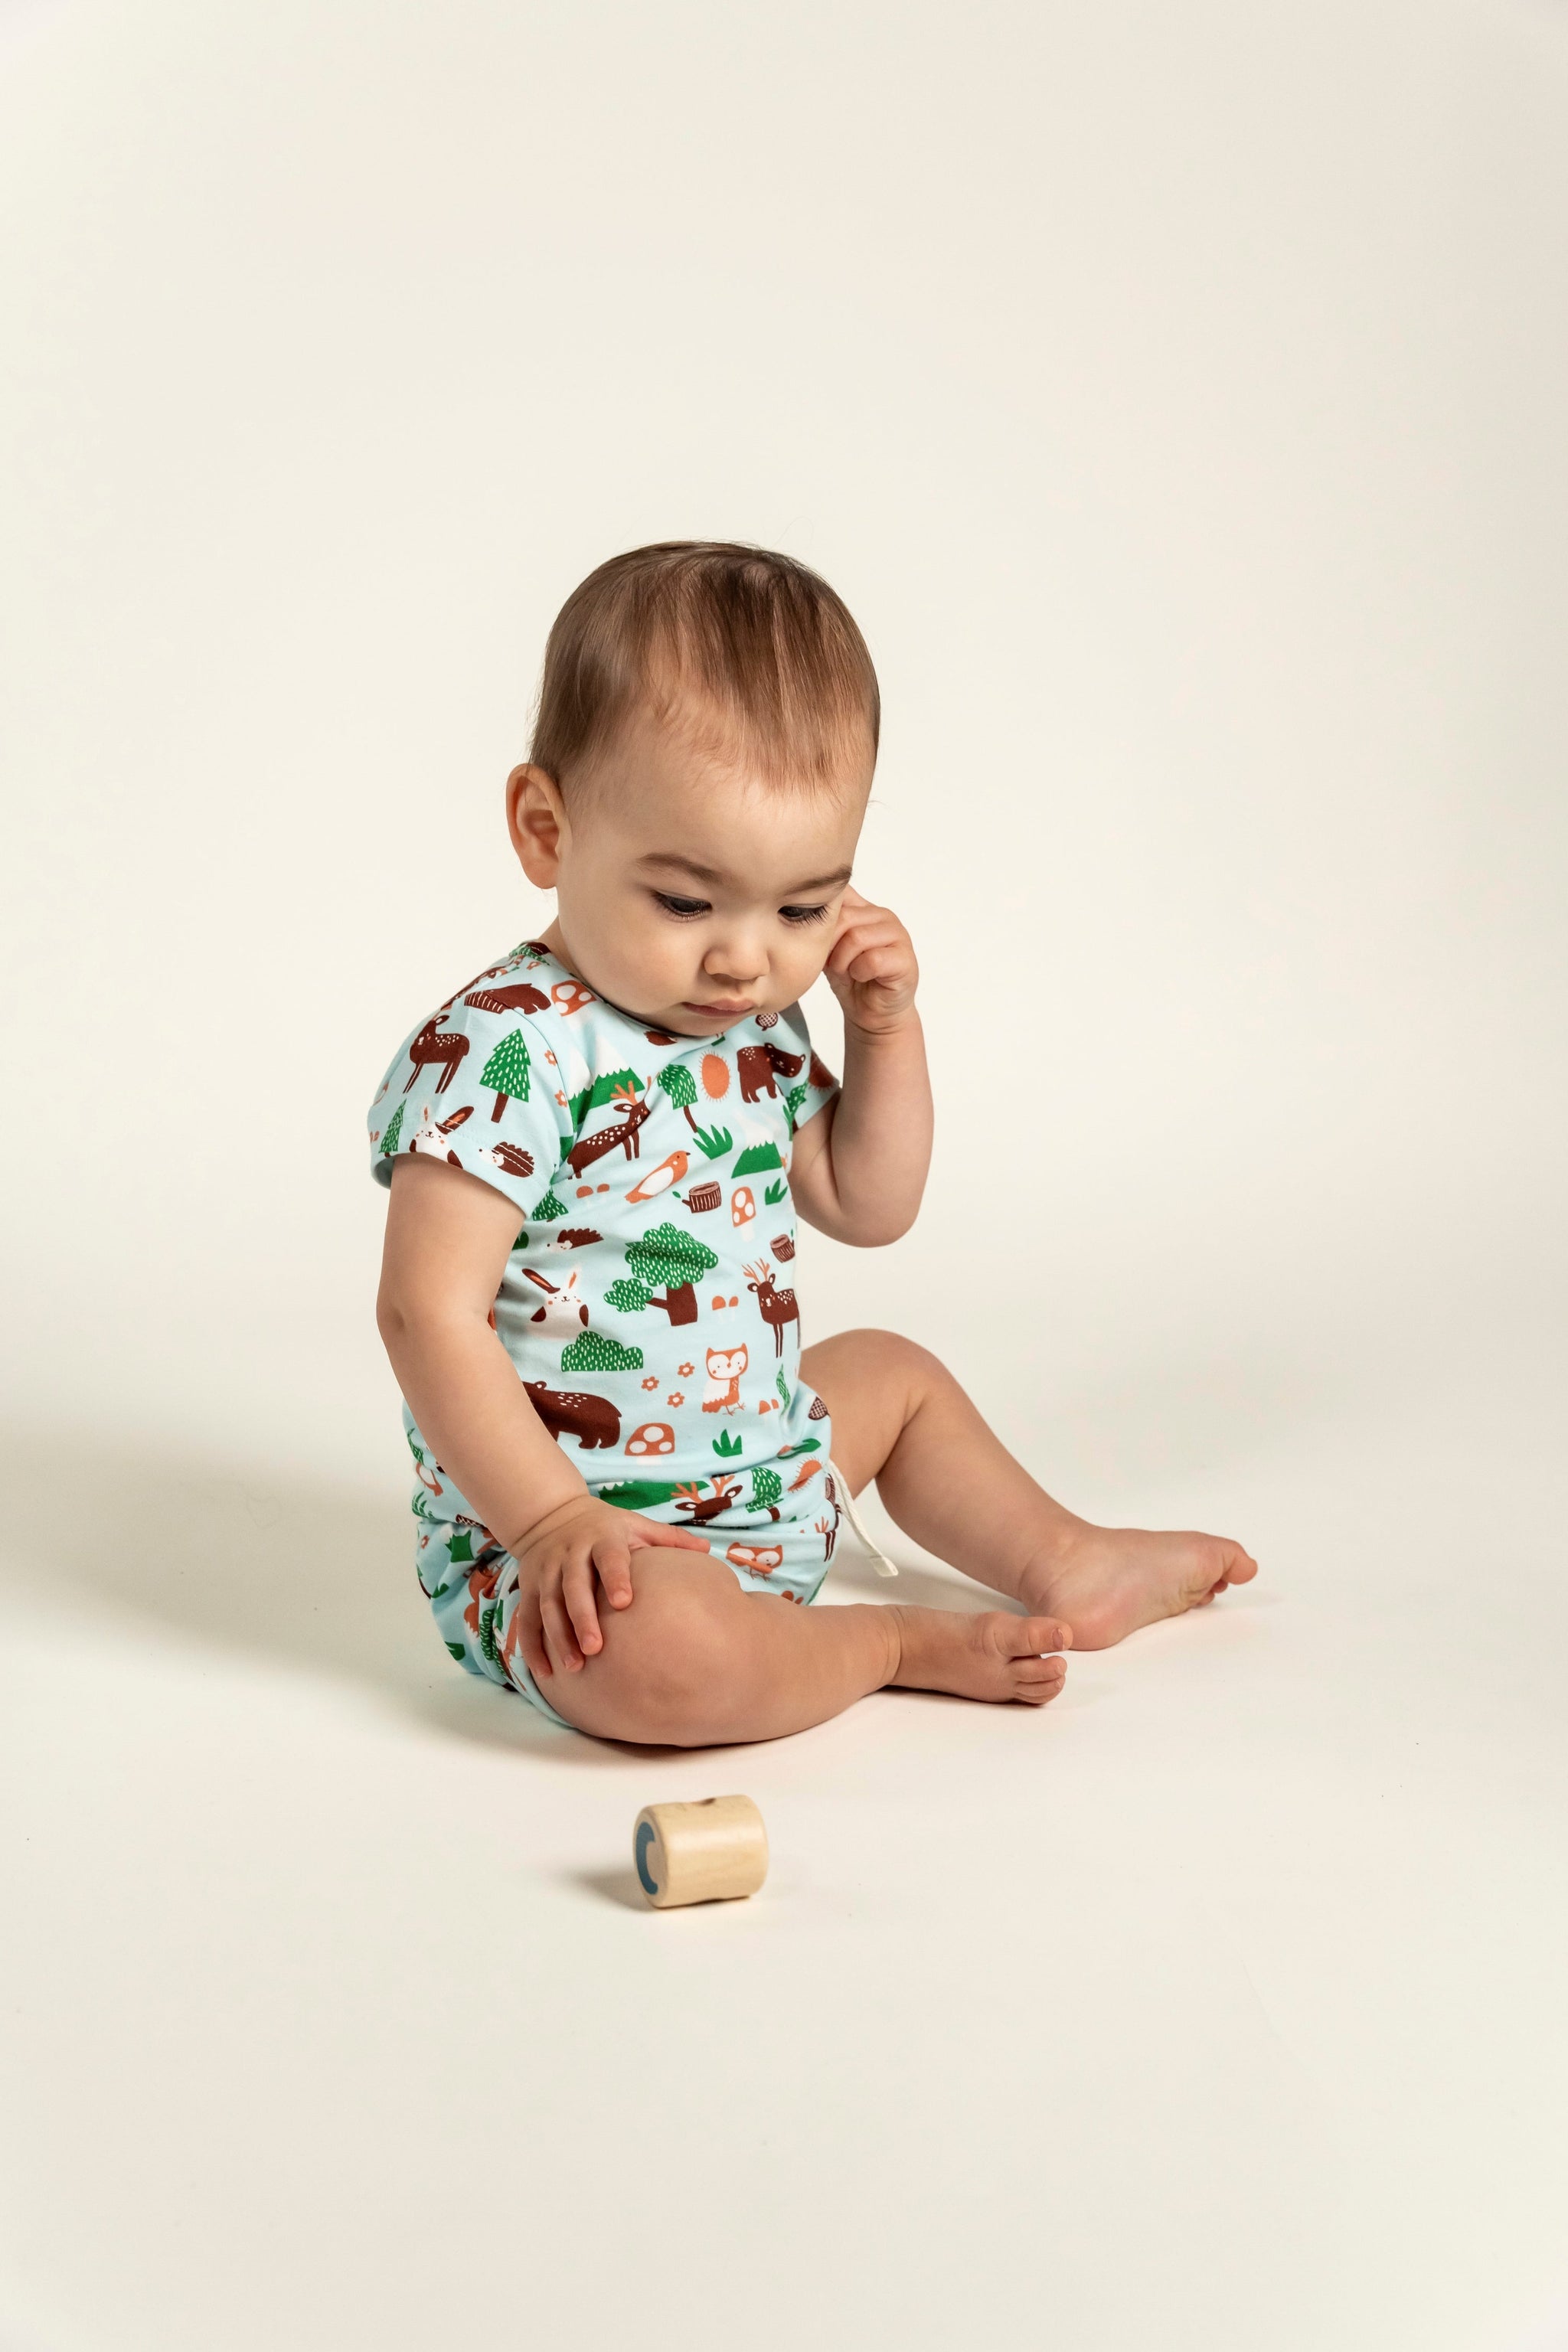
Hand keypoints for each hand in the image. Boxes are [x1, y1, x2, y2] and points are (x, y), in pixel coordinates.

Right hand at [507, 1497, 709, 1678]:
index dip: (615, 1577)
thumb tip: (708, 1550)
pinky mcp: (528, 1587)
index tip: (625, 1602)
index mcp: (601, 1537)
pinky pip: (527, 1618)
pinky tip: (544, 1672)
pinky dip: (532, 1645)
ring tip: (574, 1667)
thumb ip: (669, 1539)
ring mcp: (546, 1571)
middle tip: (596, 1649)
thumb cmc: (606, 1527)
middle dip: (582, 1617)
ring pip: (548, 1606)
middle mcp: (570, 1553)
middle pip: (573, 1586)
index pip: (609, 1558)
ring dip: (558, 1637)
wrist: (551, 1515)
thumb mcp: (636, 1524)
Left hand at [824, 886, 918, 1035]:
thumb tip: (796, 909)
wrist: (872, 1014)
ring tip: (847, 972)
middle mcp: (883, 915)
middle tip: (832, 965)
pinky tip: (862, 978)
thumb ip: (821, 927)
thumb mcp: (827, 949)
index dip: (821, 917)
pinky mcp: (905, 959)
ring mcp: (898, 935)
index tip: (815, 941)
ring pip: (857, 937)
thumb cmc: (850, 980)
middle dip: (829, 945)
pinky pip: (873, 959)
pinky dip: (860, 972)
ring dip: (843, 961)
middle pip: (843, 917)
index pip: (839, 892)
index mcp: (864, 908)